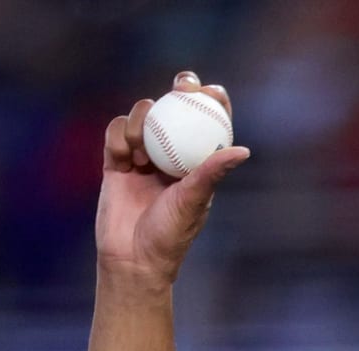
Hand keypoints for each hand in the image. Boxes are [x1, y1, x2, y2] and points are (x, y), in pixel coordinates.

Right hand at [96, 71, 248, 287]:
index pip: (208, 124)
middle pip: (175, 111)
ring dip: (142, 119)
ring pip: (143, 118)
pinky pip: (115, 135)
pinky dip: (118, 135)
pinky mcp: (115, 163)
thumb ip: (212, 173)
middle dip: (180, 90)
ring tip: (142, 149)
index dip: (211, 101)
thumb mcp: (194, 201)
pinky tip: (124, 153)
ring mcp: (142, 158)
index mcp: (196, 164)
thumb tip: (243, 151)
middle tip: (182, 84)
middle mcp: (171, 156)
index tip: (211, 90)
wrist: (132, 258)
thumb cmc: (170, 235)